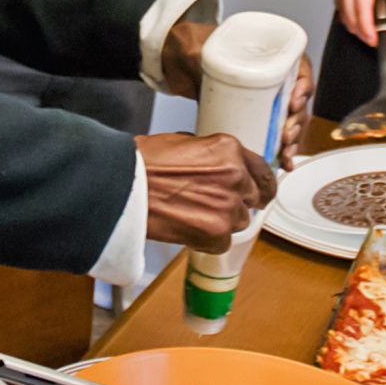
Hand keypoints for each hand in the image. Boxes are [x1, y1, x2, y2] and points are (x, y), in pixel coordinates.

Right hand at [137, 131, 276, 251]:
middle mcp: (235, 177)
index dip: (261, 183)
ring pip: (239, 221)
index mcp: (229, 150)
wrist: (122, 188)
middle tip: (220, 205)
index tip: (260, 190)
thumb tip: (218, 164)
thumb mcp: (182, 142)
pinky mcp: (216, 234)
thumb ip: (210, 153)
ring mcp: (227, 207)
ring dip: (223, 221)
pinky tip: (188, 227)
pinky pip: (223, 242)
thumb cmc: (143, 164)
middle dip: (240, 201)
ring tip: (195, 215)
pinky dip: (208, 240)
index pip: (263, 170)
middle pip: (255, 197)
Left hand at [156, 16, 312, 168]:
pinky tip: (284, 162)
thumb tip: (194, 56)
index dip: (302, 89)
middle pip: (299, 103)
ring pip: (293, 122)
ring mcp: (274, 102)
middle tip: (285, 134)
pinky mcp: (265, 120)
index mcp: (278, 59)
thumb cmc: (211, 53)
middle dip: (296, 123)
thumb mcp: (215, 50)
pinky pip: (281, 136)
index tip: (293, 102)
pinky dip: (285, 151)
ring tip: (284, 151)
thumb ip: (209, 53)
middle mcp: (280, 81)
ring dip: (293, 140)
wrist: (194, 66)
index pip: (302, 72)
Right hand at [334, 0, 385, 46]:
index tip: (374, 39)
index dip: (367, 28)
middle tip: (375, 38)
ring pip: (344, 16)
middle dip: (362, 33)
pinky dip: (349, 19)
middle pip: (350, 17)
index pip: (362, 8)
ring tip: (369, 31)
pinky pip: (341, 11)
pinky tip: (359, 19)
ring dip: (355, 28)